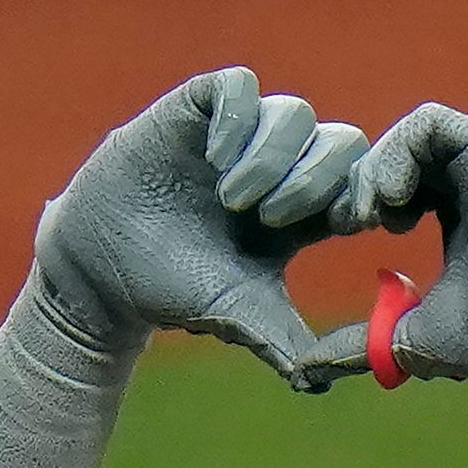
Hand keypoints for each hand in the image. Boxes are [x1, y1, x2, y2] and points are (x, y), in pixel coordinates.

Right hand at [32, 66, 367, 375]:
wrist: (103, 271)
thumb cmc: (177, 290)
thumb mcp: (240, 315)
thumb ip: (285, 342)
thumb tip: (324, 383)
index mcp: (304, 212)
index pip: (360, 183)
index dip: (364, 197)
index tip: (349, 225)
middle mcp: (280, 167)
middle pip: (341, 142)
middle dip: (317, 181)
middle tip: (273, 220)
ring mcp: (240, 134)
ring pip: (295, 113)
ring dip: (273, 159)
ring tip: (233, 200)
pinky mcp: (197, 110)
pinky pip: (240, 84)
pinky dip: (238, 118)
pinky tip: (215, 158)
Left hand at [292, 103, 467, 391]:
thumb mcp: (409, 337)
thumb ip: (362, 343)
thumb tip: (309, 368)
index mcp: (464, 223)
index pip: (404, 189)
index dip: (365, 201)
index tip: (346, 231)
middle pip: (402, 158)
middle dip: (363, 183)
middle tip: (348, 221)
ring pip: (413, 137)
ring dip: (376, 168)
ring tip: (369, 213)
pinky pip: (431, 123)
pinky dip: (399, 152)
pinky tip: (393, 198)